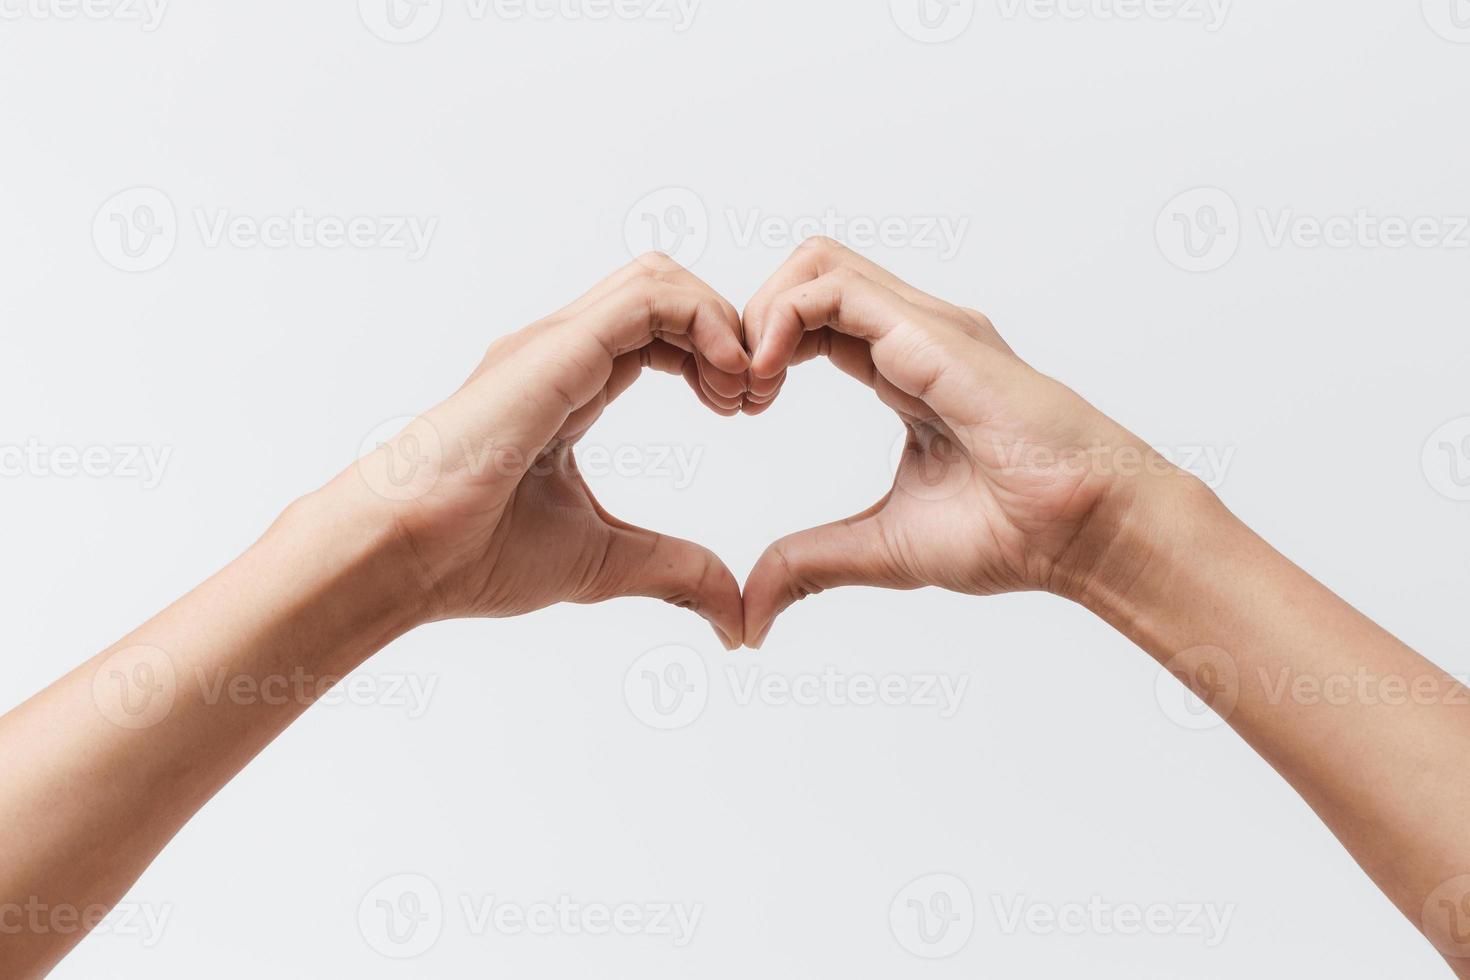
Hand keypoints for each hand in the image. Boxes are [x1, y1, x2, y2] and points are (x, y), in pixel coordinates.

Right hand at [338, 254, 750, 647]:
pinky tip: (723, 384)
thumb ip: (674, 571)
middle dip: (727, 330)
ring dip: (720, 322)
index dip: (716, 356)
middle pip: (665, 291)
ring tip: (740, 390)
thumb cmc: (475, 555)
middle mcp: (563, 353)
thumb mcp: (606, 561)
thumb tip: (733, 615)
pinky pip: (649, 299)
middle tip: (754, 398)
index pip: (658, 332)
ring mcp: (555, 344)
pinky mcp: (556, 349)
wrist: (404, 557)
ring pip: (660, 279)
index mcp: (570, 385)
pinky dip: (703, 323)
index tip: (745, 411)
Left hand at [739, 239, 1194, 646]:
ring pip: (817, 263)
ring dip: (762, 313)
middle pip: (808, 275)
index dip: (761, 350)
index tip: (740, 409)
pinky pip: (835, 288)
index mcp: (903, 370)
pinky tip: (771, 378)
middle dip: (750, 319)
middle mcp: (912, 336)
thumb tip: (752, 612)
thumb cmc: (1013, 534)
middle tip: (734, 393)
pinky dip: (782, 319)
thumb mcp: (880, 549)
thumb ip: (811, 564)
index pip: (813, 321)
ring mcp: (925, 326)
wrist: (1084, 532)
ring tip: (751, 385)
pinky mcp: (931, 333)